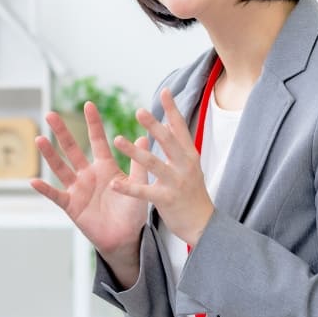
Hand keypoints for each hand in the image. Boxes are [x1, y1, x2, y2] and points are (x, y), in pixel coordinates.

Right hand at [30, 102, 149, 284]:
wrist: (125, 238)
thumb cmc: (132, 212)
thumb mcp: (137, 185)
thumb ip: (139, 163)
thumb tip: (144, 136)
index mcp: (105, 167)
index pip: (97, 140)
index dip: (93, 123)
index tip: (89, 104)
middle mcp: (88, 174)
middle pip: (72, 149)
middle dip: (62, 132)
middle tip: (51, 114)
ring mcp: (77, 188)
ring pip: (61, 168)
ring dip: (50, 155)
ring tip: (39, 139)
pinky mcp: (71, 205)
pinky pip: (56, 195)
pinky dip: (45, 189)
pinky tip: (34, 181)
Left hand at [110, 88, 214, 246]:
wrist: (204, 225)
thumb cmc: (193, 193)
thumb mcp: (189, 166)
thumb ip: (178, 145)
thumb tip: (167, 122)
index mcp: (189, 155)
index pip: (180, 128)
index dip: (173, 109)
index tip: (165, 91)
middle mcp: (184, 166)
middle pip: (168, 141)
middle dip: (153, 125)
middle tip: (139, 110)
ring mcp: (176, 182)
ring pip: (153, 163)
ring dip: (134, 151)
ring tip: (117, 140)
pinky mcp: (166, 200)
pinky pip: (144, 192)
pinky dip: (128, 188)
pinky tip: (113, 184)